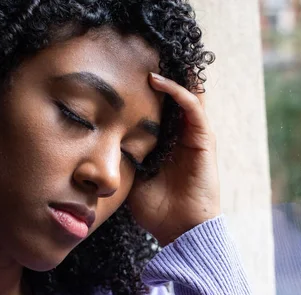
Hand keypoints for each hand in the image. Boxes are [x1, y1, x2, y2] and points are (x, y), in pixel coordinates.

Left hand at [127, 73, 220, 245]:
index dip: (144, 93)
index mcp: (168, 145)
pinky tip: (156, 81)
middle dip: (159, 78)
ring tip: (148, 58)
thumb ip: (123, 162)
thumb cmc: (156, 210)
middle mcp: (182, 137)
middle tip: (136, 58)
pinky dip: (177, 91)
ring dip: (169, 76)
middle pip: (175, 98)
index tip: (120, 77)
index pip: (159, 111)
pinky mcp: (203, 140)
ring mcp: (195, 137)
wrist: (180, 230)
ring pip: (187, 95)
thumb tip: (97, 151)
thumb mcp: (132, 179)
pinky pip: (192, 108)